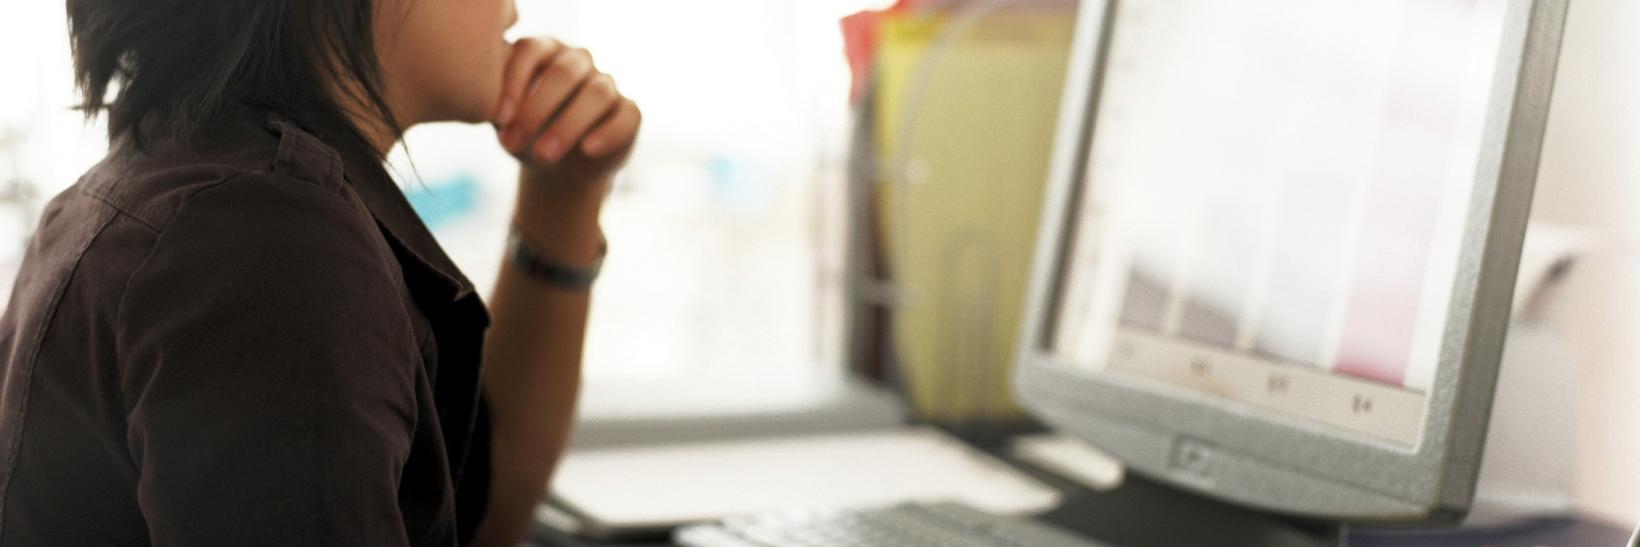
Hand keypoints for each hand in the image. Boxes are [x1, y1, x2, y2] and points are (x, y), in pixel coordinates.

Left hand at [494, 38, 641, 192]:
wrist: (556, 170)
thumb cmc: (524, 133)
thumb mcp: (504, 120)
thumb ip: (495, 101)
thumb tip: (485, 96)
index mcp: (544, 51)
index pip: (531, 51)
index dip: (515, 83)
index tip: (499, 119)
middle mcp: (577, 60)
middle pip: (564, 72)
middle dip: (537, 110)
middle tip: (514, 143)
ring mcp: (607, 83)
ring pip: (597, 93)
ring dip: (568, 125)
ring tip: (544, 155)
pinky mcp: (629, 111)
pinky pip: (627, 115)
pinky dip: (608, 132)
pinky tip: (587, 150)